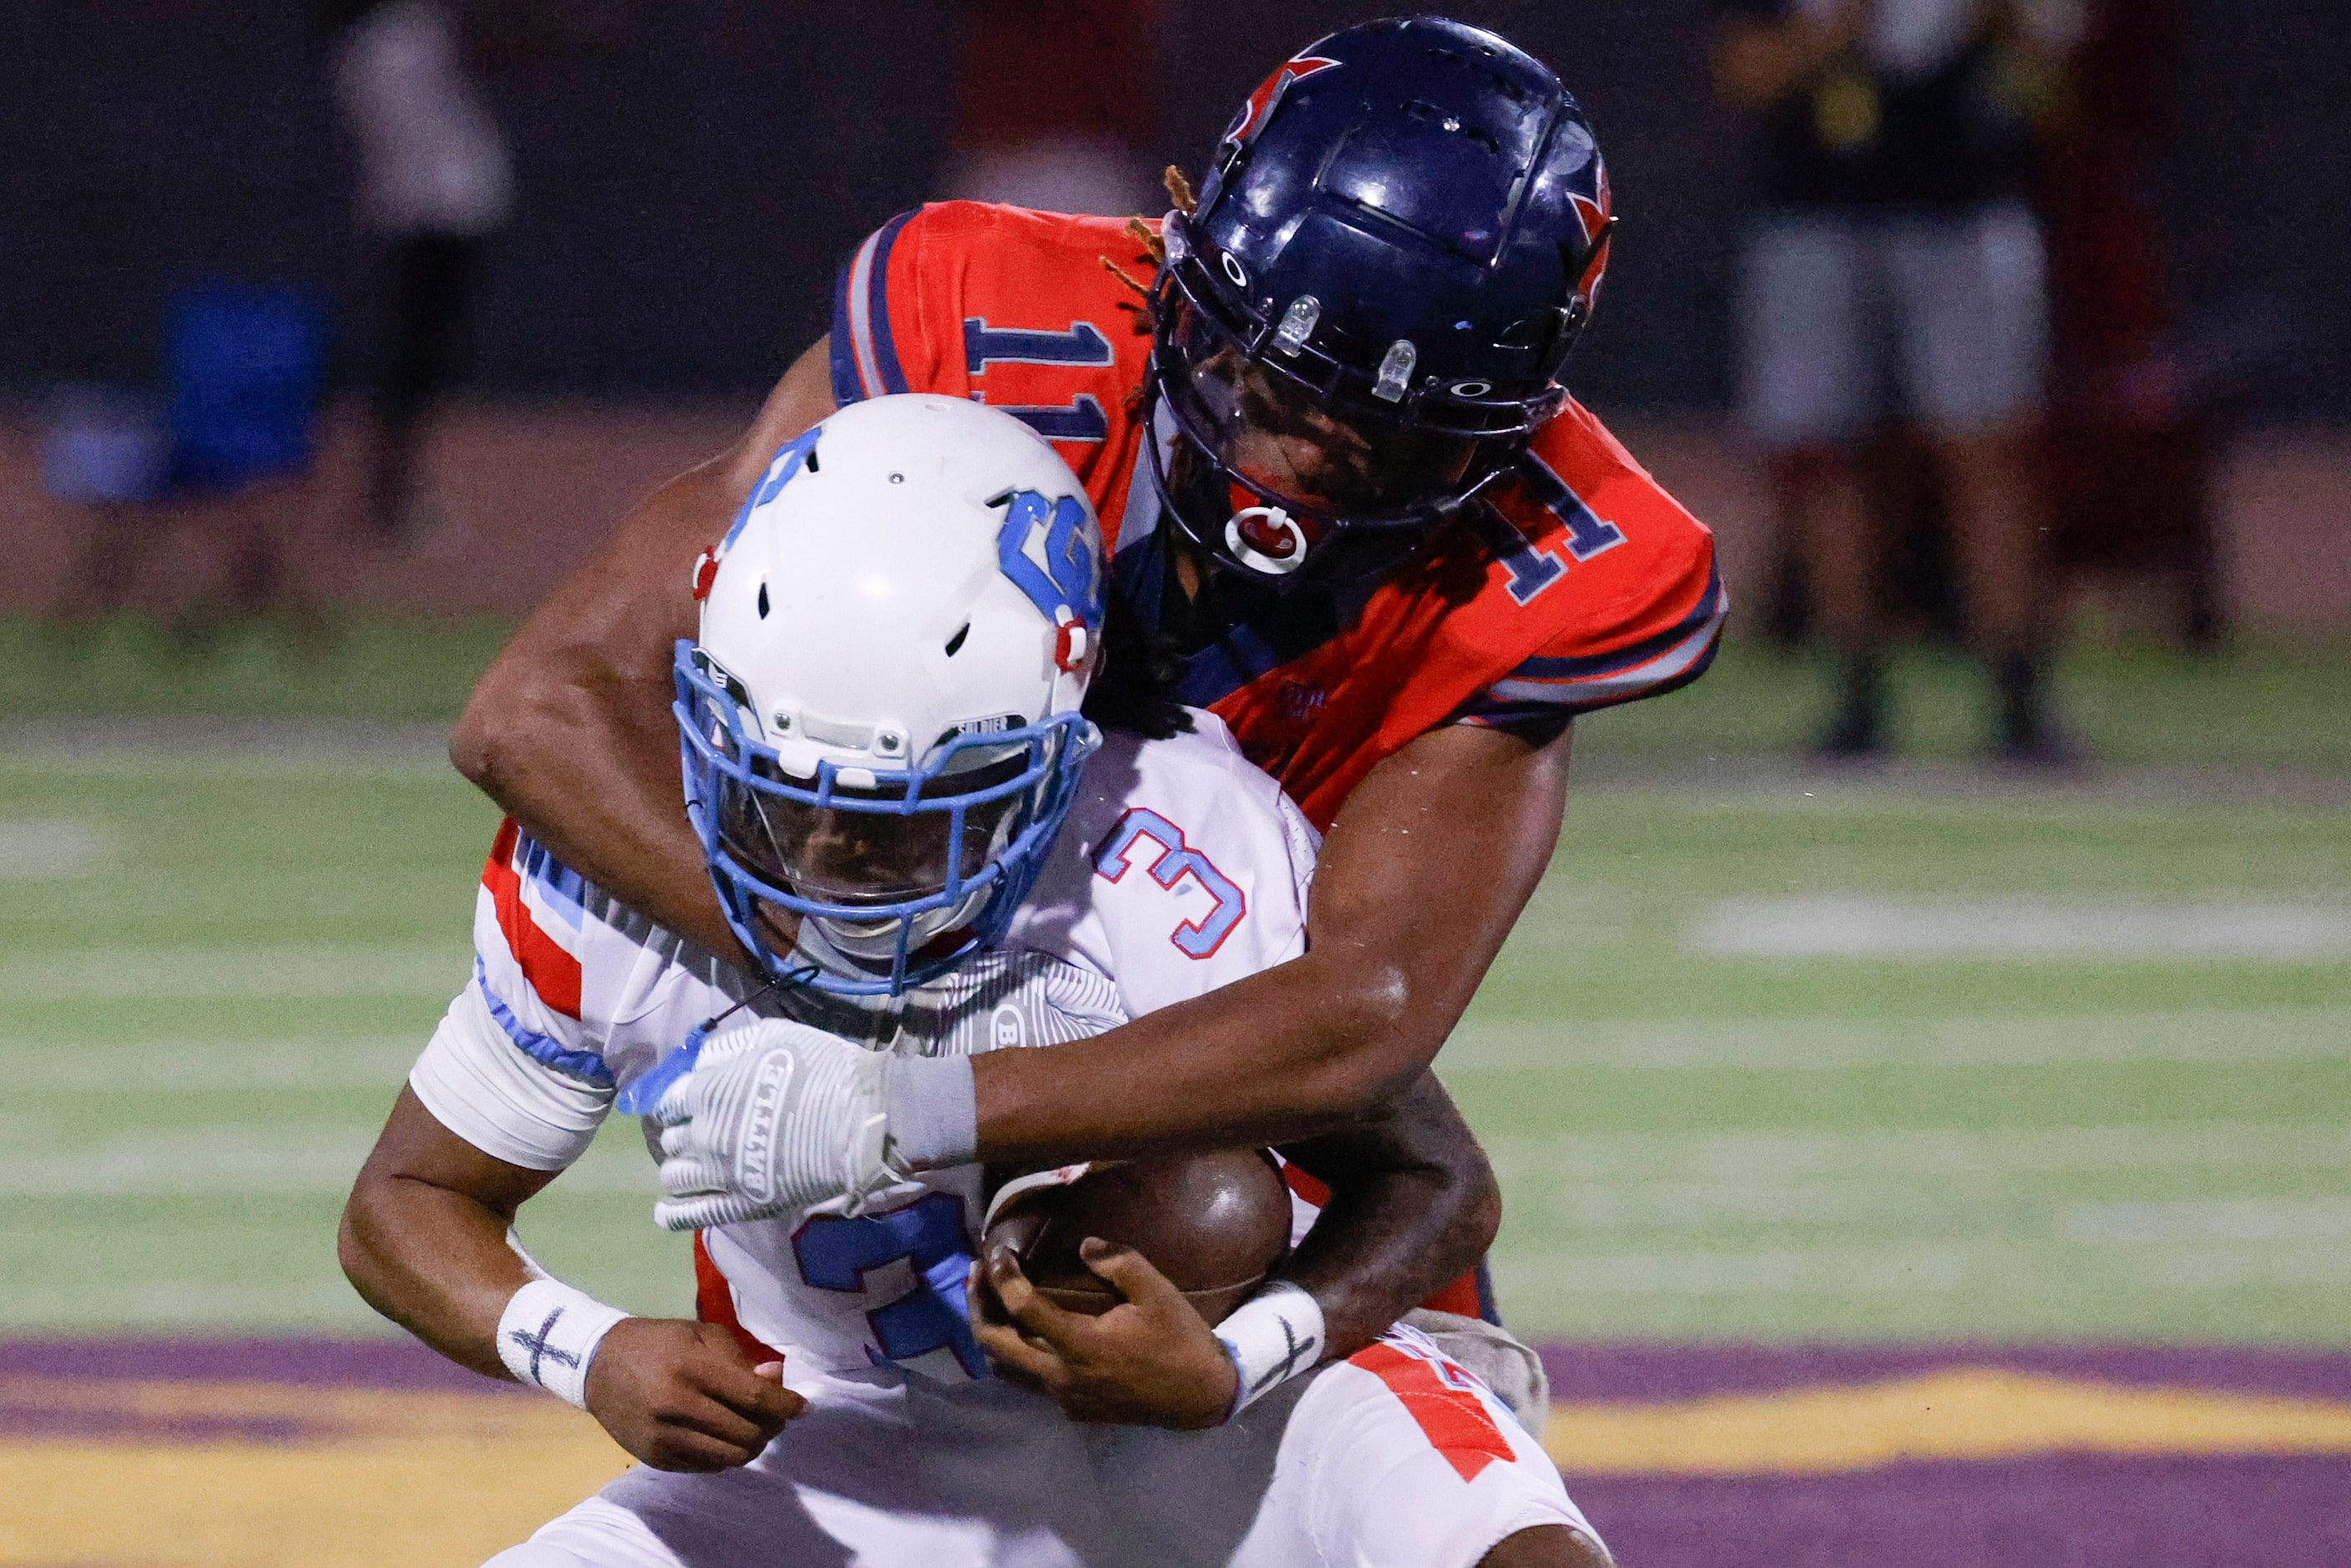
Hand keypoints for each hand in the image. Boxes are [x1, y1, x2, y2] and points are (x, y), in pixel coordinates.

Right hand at [581, 1318, 805, 1470]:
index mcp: (692, 1368)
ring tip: (754, 1429)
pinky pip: (708, 1466)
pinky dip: (726, 1455)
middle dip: (772, 1426)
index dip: (786, 1405)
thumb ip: (741, 1360)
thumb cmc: (658, 1343)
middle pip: (747, 1433)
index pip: (753, 1397)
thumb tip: (777, 1380)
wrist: (598, 1365)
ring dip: (752, 1445)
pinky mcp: (656, 1458)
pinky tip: (724, 1436)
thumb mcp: (701, 1336)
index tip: (805, 1408)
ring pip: (731, 1457)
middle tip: (776, 1416)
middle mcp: (677, 1406)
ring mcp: (665, 1437)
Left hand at [651, 1018, 920, 1229]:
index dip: (678, 1099)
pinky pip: (689, 1215)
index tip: (691, 1100)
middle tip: (704, 1129)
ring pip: (674, 1175)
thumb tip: (700, 1060)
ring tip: (698, 1164)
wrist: (858, 1122)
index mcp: (707, 1091)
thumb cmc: (822, 1070)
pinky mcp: (739, 1205)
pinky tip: (667, 1211)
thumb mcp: (774, 1037)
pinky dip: (671, 1213)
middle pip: (671, 1137)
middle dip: (683, 1131)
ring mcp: (718, 1174)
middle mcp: (703, 1134)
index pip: (668, 1099)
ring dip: (681, 1166)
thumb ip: (728, 1047)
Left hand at [970, 1238, 1238, 1429]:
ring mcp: (1064, 1397)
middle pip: (994, 1345)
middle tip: (977, 1272)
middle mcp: (1061, 1376)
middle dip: (978, 1306)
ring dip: (991, 1331)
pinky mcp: (1073, 1408)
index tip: (996, 1250)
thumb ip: (1119, 1263)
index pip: (1022, 1308)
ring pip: (1005, 1368)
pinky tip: (1027, 1329)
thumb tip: (1084, 1245)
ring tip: (990, 1299)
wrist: (1200, 1396)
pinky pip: (1029, 1380)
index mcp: (1081, 1345)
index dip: (1002, 1276)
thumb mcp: (1157, 1292)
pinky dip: (1016, 1352)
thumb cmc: (1179, 1340)